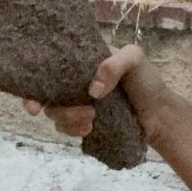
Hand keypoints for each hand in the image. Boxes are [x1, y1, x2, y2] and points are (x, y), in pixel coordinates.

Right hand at [24, 44, 170, 147]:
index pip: (48, 66)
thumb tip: (93, 89)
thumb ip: (115, 64)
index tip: (33, 104)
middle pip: (47, 94)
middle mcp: (74, 80)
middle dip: (58, 109)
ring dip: (69, 120)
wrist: (158, 114)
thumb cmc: (146, 81)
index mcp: (80, 60)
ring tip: (92, 121)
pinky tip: (89, 130)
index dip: (33, 84)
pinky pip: (65, 128)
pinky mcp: (83, 121)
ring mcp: (77, 102)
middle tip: (86, 113)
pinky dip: (73, 131)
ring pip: (55, 113)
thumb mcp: (135, 59)